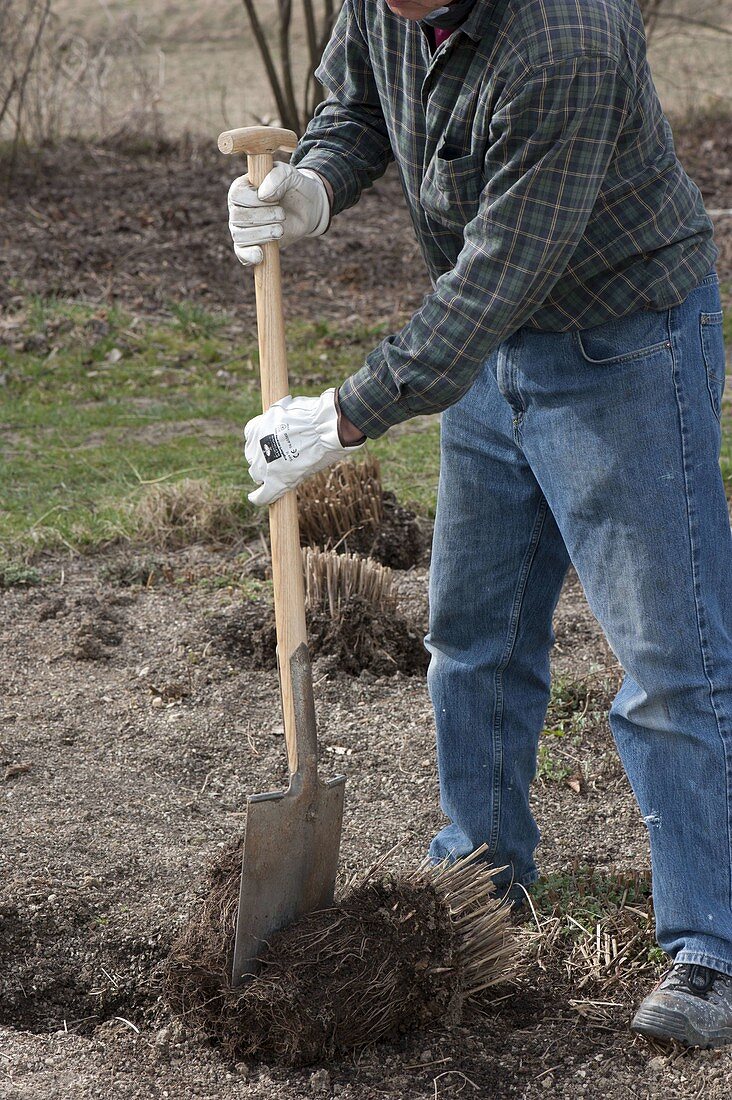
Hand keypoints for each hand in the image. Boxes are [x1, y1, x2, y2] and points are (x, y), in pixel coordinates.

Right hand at [228, 164, 330, 266]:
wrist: (308, 209)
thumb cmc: (295, 188)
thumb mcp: (291, 175)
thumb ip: (278, 177)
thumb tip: (263, 195)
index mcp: (241, 188)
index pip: (237, 195)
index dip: (256, 200)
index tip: (275, 199)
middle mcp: (237, 208)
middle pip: (239, 217)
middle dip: (264, 217)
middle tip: (282, 214)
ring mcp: (242, 228)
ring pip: (241, 235)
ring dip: (264, 234)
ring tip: (280, 229)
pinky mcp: (250, 245)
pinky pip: (241, 253)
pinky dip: (249, 255)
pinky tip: (260, 255)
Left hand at [244, 388, 364, 505]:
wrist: (323, 427)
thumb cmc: (313, 415)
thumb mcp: (289, 408)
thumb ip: (281, 417)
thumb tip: (284, 416)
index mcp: (255, 428)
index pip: (251, 439)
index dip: (262, 444)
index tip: (272, 445)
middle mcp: (255, 446)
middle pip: (253, 458)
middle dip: (264, 459)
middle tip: (281, 459)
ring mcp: (264, 465)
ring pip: (257, 475)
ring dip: (266, 475)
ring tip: (281, 474)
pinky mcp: (275, 481)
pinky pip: (263, 495)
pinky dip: (259, 498)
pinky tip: (255, 498)